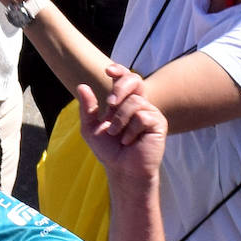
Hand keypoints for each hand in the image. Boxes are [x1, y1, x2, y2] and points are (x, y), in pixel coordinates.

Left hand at [77, 64, 166, 182]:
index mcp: (124, 102)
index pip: (125, 79)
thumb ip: (87, 108)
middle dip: (120, 87)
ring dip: (120, 119)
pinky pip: (143, 116)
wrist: (123, 170)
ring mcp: (150, 113)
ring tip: (117, 134)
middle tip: (110, 102)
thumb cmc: (109, 150)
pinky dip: (131, 130)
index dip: (120, 71)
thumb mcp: (91, 128)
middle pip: (135, 80)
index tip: (108, 71)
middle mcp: (139, 104)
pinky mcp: (159, 123)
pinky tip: (129, 141)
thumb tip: (81, 85)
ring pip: (134, 101)